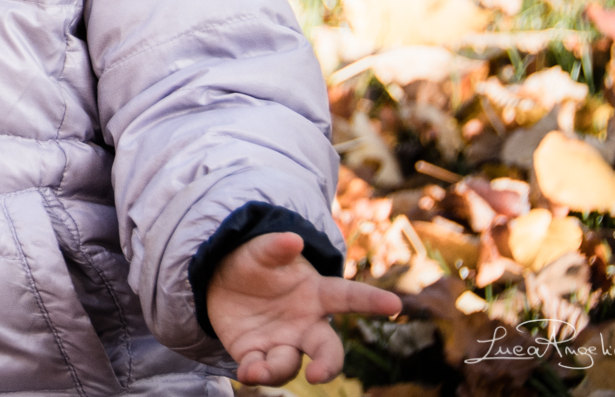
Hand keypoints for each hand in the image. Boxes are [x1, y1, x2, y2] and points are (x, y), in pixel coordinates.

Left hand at [207, 232, 400, 385]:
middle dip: (328, 365)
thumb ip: (276, 247)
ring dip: (277, 370)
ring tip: (256, 371)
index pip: (349, 297)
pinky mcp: (256, 354)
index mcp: (316, 294)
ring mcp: (282, 342)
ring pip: (290, 365)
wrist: (221, 280)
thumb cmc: (254, 263)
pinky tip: (246, 373)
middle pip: (327, 350)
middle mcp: (305, 325)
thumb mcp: (262, 251)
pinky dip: (254, 373)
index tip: (394, 304)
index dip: (372, 300)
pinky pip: (260, 369)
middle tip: (318, 375)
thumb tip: (293, 239)